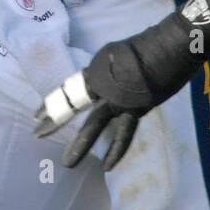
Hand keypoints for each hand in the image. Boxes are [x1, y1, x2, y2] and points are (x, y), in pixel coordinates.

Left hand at [33, 11, 200, 168]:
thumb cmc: (150, 45)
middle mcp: (103, 83)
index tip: (38, 113)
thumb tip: (106, 88)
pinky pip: (124, 133)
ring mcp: (118, 97)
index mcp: (97, 69)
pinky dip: (116, 150)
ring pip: (94, 124)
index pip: (69, 89)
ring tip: (66, 163)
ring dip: (80, 144)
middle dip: (54, 118)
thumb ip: (109, 73)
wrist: (172, 44)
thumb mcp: (119, 55)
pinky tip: (108, 166)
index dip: (53, 101)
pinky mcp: (137, 107)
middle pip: (72, 103)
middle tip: (36, 132)